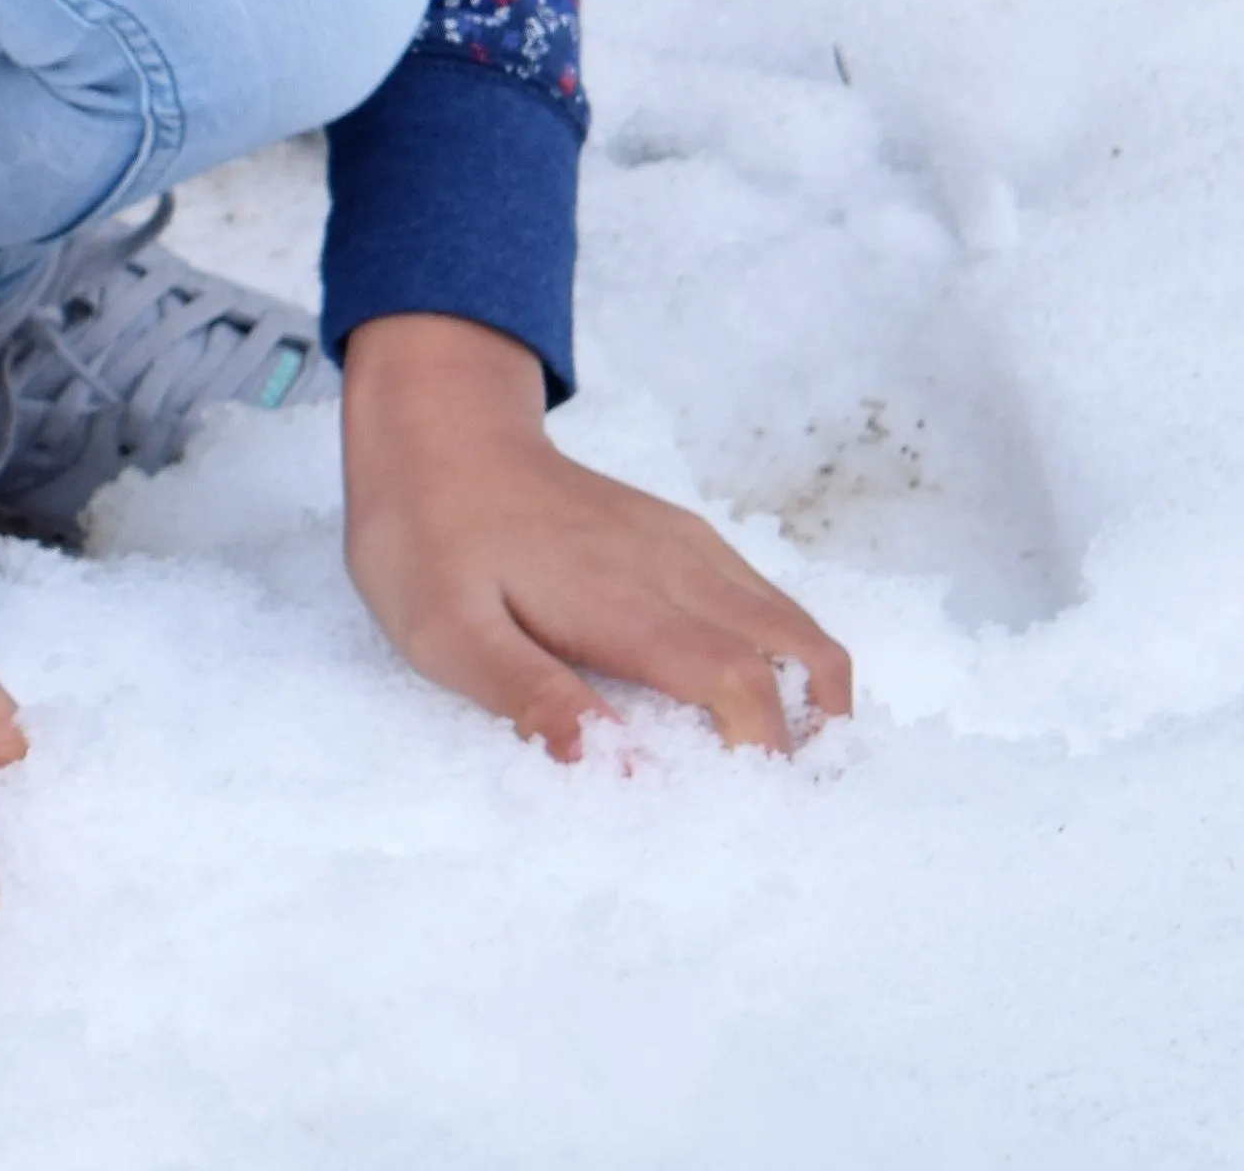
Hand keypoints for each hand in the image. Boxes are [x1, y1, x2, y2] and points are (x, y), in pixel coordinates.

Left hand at [339, 312, 854, 756]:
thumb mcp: (449, 633)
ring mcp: (684, 544)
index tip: (745, 812)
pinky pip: (761, 599)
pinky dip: (783, 657)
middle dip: (815, 736)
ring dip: (811, 696)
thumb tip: (626, 771)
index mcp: (627, 601)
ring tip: (776, 771)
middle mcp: (676, 566)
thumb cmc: (428, 540)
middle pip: (801, 653)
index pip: (743, 685)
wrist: (432, 431)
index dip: (765, 756)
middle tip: (785, 807)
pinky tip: (744, 702)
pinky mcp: (678, 535)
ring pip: (793, 624)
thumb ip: (535, 700)